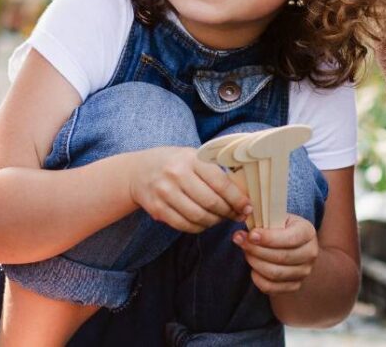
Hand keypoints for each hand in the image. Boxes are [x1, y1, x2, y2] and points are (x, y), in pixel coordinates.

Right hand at [128, 146, 248, 232]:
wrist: (138, 171)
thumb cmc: (173, 163)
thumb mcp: (192, 157)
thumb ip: (214, 172)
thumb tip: (241, 195)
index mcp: (190, 158)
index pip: (220, 182)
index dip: (237, 199)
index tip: (247, 207)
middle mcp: (177, 174)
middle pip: (211, 202)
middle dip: (228, 212)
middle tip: (236, 215)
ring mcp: (165, 192)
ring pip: (198, 217)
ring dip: (214, 222)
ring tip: (220, 218)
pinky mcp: (157, 209)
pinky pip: (184, 225)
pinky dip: (198, 228)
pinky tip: (204, 223)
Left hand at [232, 215, 318, 294]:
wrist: (291, 242)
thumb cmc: (280, 227)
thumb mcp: (275, 218)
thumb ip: (260, 223)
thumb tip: (239, 236)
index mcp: (308, 232)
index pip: (290, 239)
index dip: (269, 238)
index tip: (251, 235)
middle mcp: (310, 253)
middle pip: (282, 257)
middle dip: (257, 250)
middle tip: (242, 242)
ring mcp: (304, 271)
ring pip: (275, 273)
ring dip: (255, 263)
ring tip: (246, 253)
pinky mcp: (295, 285)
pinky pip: (272, 288)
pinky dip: (258, 279)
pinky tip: (253, 269)